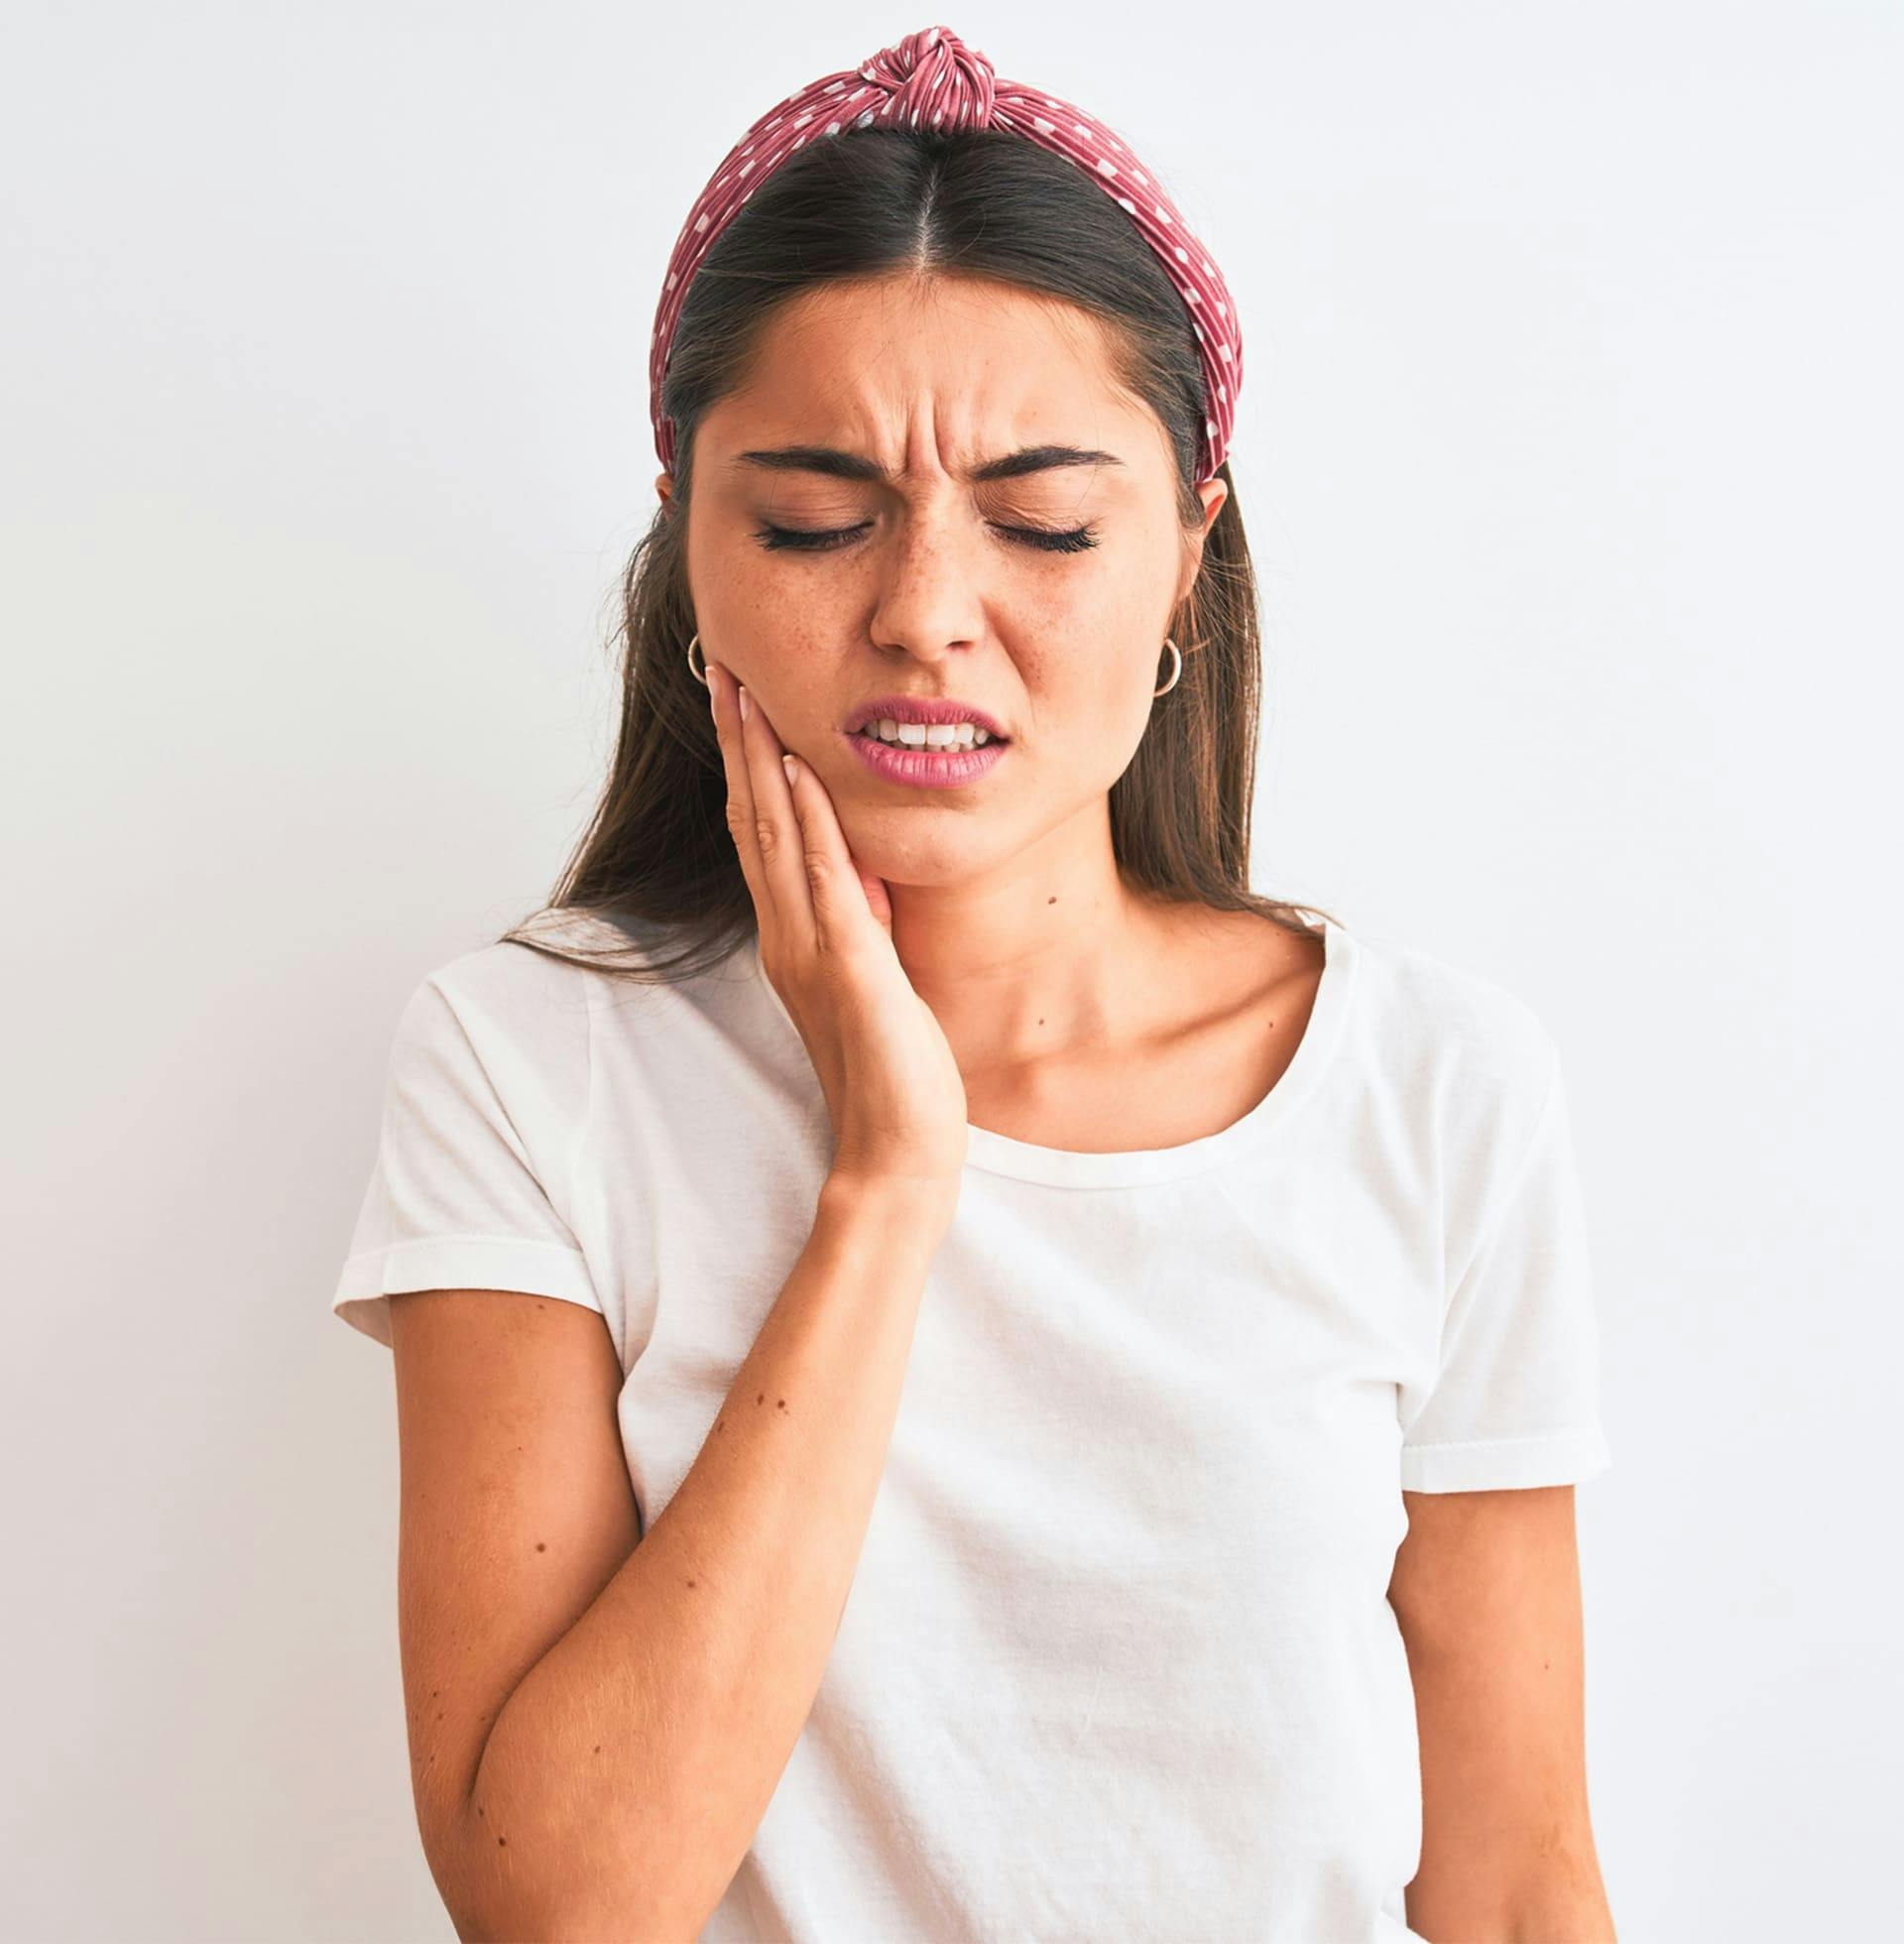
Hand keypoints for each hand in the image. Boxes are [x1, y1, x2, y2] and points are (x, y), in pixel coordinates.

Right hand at [705, 659, 968, 1196]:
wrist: (896, 1150)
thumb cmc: (895, 1076)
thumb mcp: (877, 983)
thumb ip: (862, 930)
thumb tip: (869, 876)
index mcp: (793, 940)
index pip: (761, 837)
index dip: (747, 766)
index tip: (741, 702)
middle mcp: (788, 938)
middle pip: (753, 820)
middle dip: (739, 742)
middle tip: (725, 668)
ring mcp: (813, 951)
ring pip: (775, 837)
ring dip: (759, 759)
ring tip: (747, 692)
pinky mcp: (850, 967)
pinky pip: (825, 880)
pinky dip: (809, 821)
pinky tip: (797, 770)